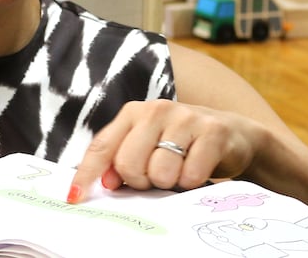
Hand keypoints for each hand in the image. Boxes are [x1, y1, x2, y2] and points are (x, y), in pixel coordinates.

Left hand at [66, 99, 270, 202]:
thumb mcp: (148, 149)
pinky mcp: (213, 130)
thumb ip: (122, 162)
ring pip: (160, 172)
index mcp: (134, 113)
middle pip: (129, 163)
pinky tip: (198, 171)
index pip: (102, 146)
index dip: (86, 174)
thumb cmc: (181, 146)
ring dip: (170, 182)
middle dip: (141, 181)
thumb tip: (106, 182)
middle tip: (156, 177)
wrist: (232, 135)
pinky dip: (192, 182)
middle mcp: (157, 109)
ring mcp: (186, 117)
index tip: (75, 198)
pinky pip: (190, 174)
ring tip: (179, 171)